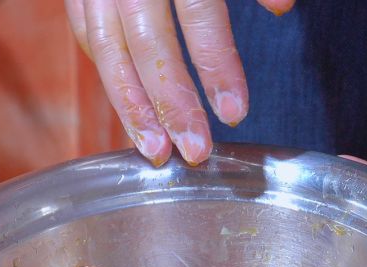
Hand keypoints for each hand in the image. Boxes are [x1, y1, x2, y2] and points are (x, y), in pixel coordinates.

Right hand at [65, 0, 294, 165]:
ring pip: (105, 47)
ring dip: (129, 104)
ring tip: (154, 150)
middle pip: (145, 42)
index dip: (216, 63)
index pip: (197, 11)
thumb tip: (281, 6)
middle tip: (195, 152)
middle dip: (169, 102)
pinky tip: (127, 106)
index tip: (236, 112)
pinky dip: (106, 72)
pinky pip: (85, 32)